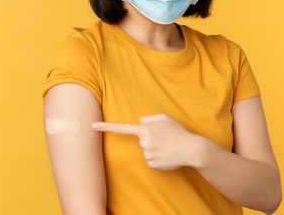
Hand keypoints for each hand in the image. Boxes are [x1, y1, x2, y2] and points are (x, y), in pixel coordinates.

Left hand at [91, 113, 205, 170]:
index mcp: (146, 129)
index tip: (92, 125)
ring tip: (168, 147)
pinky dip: (158, 158)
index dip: (106, 127)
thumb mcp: (166, 118)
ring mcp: (147, 154)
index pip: (123, 128)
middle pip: (141, 140)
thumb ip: (150, 118)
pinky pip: (151, 160)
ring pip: (146, 151)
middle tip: (165, 139)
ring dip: (155, 149)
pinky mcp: (152, 164)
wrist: (191, 149)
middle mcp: (144, 142)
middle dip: (151, 139)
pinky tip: (167, 155)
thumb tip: (140, 122)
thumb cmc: (179, 133)